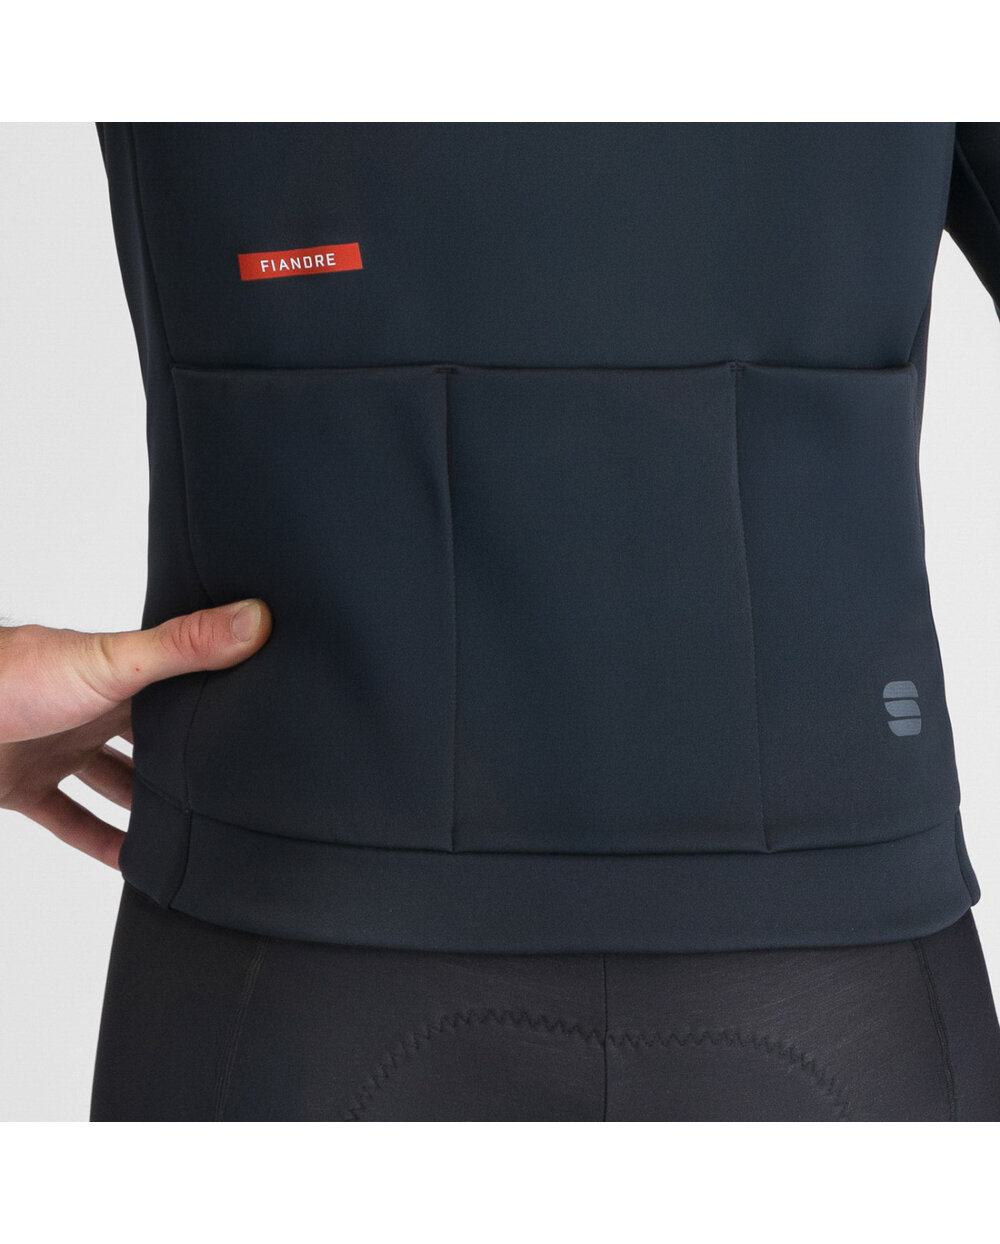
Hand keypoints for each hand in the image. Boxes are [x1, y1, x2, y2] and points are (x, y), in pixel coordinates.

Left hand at [0, 599, 271, 869]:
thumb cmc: (10, 677)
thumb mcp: (113, 663)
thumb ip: (182, 647)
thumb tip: (254, 618)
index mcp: (115, 673)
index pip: (180, 688)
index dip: (217, 706)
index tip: (260, 726)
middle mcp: (87, 708)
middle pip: (150, 741)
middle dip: (187, 763)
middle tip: (235, 793)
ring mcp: (55, 747)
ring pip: (113, 781)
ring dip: (146, 807)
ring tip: (195, 833)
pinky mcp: (23, 786)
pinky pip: (70, 819)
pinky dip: (101, 841)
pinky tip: (131, 863)